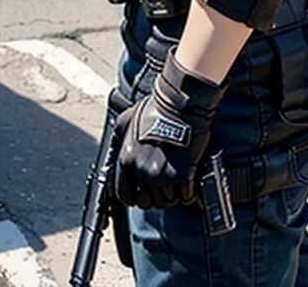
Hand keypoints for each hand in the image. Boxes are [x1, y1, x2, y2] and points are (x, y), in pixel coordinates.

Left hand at [115, 48, 225, 209]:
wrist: (180, 104)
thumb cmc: (157, 108)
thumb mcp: (127, 120)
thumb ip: (120, 136)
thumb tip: (117, 144)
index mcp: (125, 160)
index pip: (125, 195)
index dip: (136, 197)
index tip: (145, 193)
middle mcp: (140, 171)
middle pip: (148, 202)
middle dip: (158, 196)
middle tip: (166, 183)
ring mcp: (161, 175)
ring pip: (167, 201)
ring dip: (175, 193)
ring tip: (179, 179)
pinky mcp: (181, 175)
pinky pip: (186, 196)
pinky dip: (189, 191)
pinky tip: (190, 179)